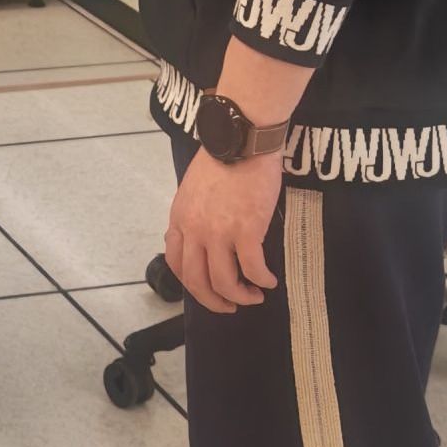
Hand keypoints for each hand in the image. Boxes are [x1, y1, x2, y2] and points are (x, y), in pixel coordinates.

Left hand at [164, 150, 281, 314]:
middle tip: (230, 306)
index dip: (192, 284)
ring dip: (240, 296)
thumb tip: (200, 238)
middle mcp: (195, 230)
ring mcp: (219, 232)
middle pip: (197, 281)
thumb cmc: (222, 159)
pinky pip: (252, 268)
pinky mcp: (246, 231)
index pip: (176, 264)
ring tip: (254, 296)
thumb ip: (193, 215)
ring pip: (224, 282)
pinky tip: (269, 280)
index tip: (209, 290)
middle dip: (214, 301)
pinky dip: (262, 280)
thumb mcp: (193, 189)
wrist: (242, 139)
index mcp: (180, 219)